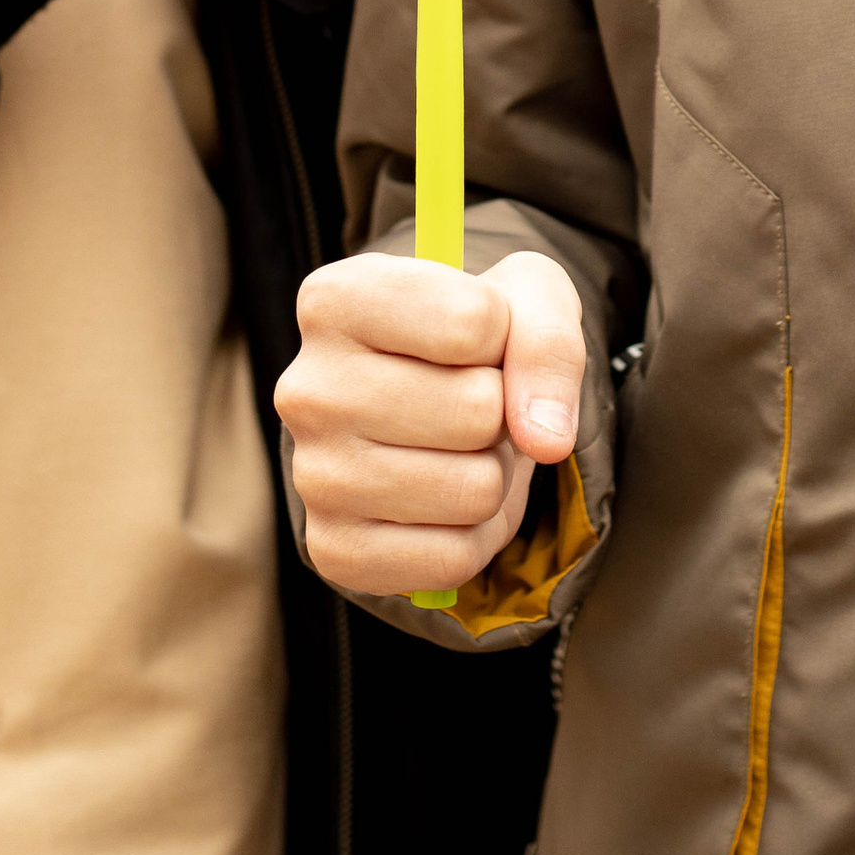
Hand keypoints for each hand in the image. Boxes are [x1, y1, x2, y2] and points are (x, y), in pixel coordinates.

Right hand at [277, 247, 585, 598]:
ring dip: (493, 473)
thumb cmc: (474, 337)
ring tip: (456, 448)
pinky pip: (456, 558)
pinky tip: (442, 501)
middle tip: (469, 403)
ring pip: (475, 489)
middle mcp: (306, 389)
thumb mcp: (524, 297)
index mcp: (335, 301)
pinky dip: (475, 534)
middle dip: (501, 411)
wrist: (431, 407)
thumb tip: (546, 439)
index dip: (504, 335)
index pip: (474, 322)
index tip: (474, 338)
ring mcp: (313, 477)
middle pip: (478, 411)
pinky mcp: (334, 550)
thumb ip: (548, 341)